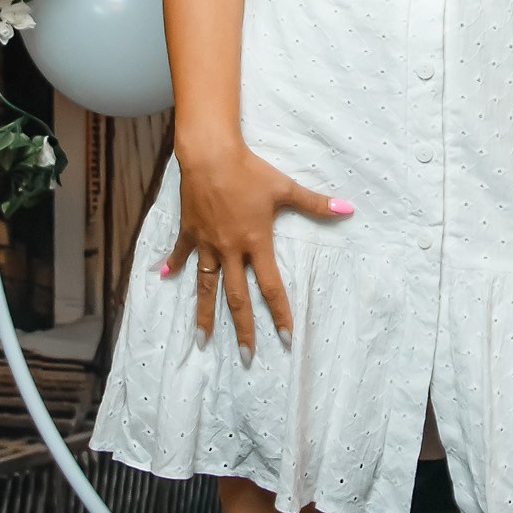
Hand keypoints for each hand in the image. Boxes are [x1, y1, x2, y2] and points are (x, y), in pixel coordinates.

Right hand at [162, 140, 353, 360]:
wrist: (210, 155)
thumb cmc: (249, 171)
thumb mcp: (284, 188)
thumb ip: (315, 203)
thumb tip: (347, 210)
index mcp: (255, 243)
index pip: (270, 287)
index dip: (280, 313)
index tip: (285, 338)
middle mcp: (230, 250)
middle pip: (237, 298)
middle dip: (243, 329)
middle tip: (246, 357)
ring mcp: (207, 243)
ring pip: (205, 286)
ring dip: (204, 315)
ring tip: (202, 341)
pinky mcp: (189, 231)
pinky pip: (181, 253)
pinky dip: (172, 264)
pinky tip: (164, 277)